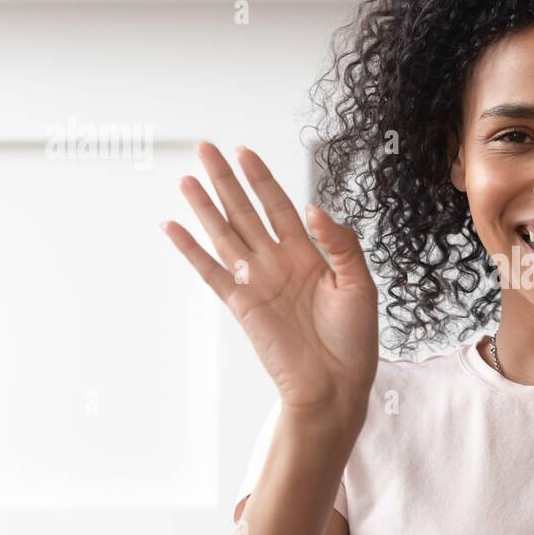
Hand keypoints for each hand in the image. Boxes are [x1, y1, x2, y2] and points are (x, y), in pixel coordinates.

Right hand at [160, 142, 377, 417]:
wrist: (336, 385)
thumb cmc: (354, 340)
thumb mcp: (360, 284)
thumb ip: (341, 244)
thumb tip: (312, 209)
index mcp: (309, 256)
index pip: (279, 207)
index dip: (262, 179)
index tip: (245, 152)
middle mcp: (278, 264)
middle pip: (246, 212)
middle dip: (226, 180)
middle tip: (206, 149)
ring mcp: (257, 283)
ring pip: (225, 234)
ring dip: (205, 207)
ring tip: (187, 178)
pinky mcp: (241, 305)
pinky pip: (210, 271)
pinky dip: (190, 249)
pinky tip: (173, 226)